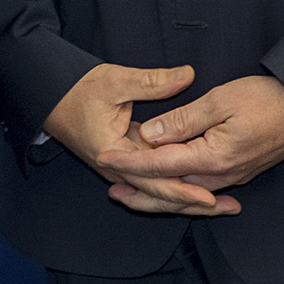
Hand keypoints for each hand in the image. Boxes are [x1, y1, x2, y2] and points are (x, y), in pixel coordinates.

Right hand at [42, 62, 234, 215]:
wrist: (53, 98)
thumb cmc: (79, 90)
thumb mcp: (115, 81)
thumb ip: (152, 81)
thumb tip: (187, 76)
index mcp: (113, 154)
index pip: (153, 179)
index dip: (183, 189)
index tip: (210, 196)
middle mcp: (117, 170)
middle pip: (160, 195)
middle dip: (195, 203)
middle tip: (229, 207)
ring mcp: (121, 170)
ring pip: (158, 193)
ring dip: (189, 200)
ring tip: (223, 206)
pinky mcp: (127, 165)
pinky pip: (154, 183)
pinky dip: (176, 189)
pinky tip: (198, 192)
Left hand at [99, 74, 283, 197]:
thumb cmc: (268, 100)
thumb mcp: (221, 101)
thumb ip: (183, 120)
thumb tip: (149, 134)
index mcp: (213, 158)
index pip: (160, 164)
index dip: (129, 162)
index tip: (103, 159)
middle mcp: (221, 175)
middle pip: (171, 191)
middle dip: (138, 191)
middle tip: (109, 189)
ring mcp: (231, 176)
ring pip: (186, 194)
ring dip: (157, 195)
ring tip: (130, 194)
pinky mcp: (237, 172)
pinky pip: (201, 189)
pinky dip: (180, 192)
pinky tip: (171, 191)